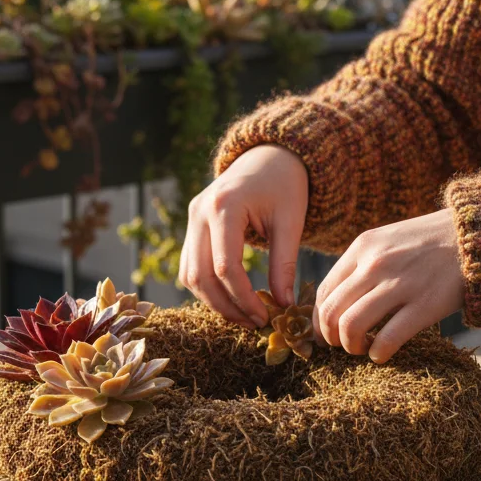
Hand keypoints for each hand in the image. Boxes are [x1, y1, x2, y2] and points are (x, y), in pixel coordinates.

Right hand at [179, 145, 307, 327]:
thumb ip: (284, 263)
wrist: (268, 156)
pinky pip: (190, 266)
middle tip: (254, 323)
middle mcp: (199, 212)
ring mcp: (191, 219)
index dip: (243, 298)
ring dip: (213, 302)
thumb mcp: (291, 222)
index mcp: (225, 207)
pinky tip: (232, 299)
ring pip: (189, 275)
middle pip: (200, 276)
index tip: (265, 316)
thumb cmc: (284, 185)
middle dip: (226, 306)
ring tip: (244, 316)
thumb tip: (283, 305)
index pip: (225, 267)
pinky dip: (207, 288)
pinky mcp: (191, 226)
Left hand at [314, 209, 463, 363]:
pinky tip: (382, 355)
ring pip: (350, 326)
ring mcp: (399, 284)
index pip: (323, 291)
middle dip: (331, 337)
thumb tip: (339, 299)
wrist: (477, 236)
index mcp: (363, 247)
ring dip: (350, 347)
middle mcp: (375, 264)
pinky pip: (387, 339)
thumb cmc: (432, 242)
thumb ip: (363, 263)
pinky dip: (378, 354)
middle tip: (342, 346)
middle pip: (331, 311)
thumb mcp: (389, 239)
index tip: (327, 333)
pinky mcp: (424, 305)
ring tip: (362, 350)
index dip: (319, 319)